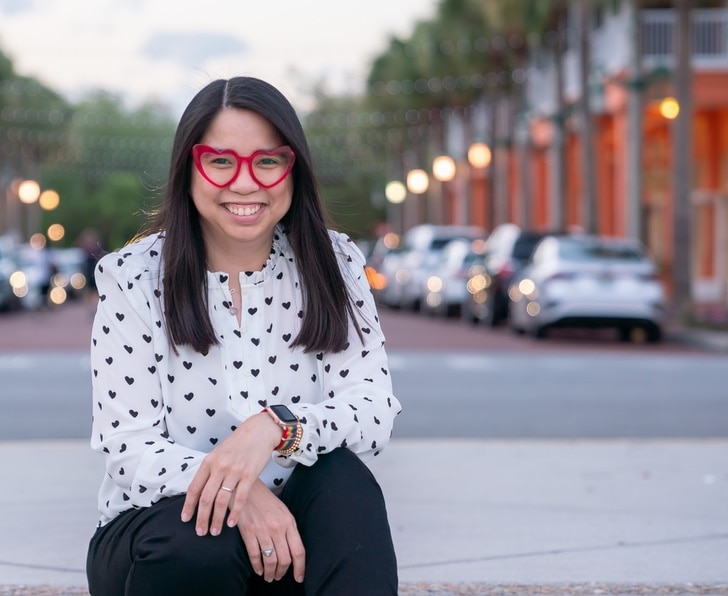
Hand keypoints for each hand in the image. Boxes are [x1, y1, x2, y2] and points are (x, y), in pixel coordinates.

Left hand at [181, 412, 280, 536]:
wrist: (260, 431)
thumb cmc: (239, 443)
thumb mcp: (220, 452)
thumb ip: (211, 469)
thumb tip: (201, 490)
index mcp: (209, 461)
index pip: (194, 488)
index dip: (188, 506)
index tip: (185, 520)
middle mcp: (219, 467)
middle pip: (206, 498)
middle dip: (201, 518)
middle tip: (201, 532)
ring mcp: (234, 471)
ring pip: (221, 501)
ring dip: (216, 519)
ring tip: (215, 532)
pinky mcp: (249, 475)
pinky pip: (239, 499)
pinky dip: (234, 513)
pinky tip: (231, 523)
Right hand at [237, 480, 305, 582]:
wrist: (247, 488)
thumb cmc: (265, 500)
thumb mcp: (283, 512)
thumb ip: (289, 529)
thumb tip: (293, 550)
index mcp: (289, 522)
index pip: (298, 551)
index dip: (300, 568)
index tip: (299, 578)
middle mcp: (278, 527)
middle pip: (285, 559)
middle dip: (282, 572)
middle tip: (278, 577)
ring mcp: (263, 530)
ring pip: (270, 560)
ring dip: (270, 572)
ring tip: (268, 576)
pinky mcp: (248, 532)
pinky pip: (255, 555)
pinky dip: (257, 566)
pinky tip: (258, 570)